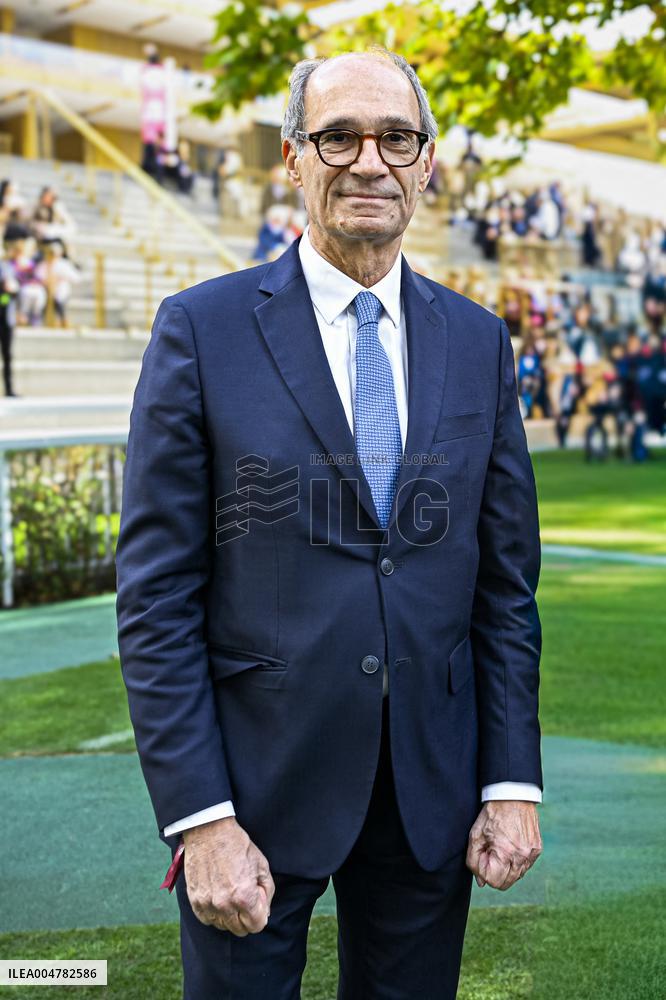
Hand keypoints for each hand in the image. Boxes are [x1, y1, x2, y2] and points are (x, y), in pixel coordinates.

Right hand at [182, 816, 274, 935]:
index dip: (261, 914)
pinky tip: (218, 897)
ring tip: (230, 896)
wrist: (209, 831)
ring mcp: (207, 904)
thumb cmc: (238, 845)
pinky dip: (214, 913)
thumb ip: (267, 891)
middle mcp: (225, 905)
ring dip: (230, 916)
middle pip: (240, 930)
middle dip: (247, 917)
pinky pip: (207, 920)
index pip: (257, 925)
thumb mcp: (262, 864)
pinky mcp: (194, 901)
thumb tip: (264, 911)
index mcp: (244, 896)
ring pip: (223, 926)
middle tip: (245, 898)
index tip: (258, 901)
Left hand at [466, 800, 541, 890]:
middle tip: (489, 853)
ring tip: (499, 849)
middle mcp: (521, 856)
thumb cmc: (492, 814)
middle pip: (505, 883)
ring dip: (505, 869)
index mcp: (505, 852)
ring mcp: (531, 853)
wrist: (513, 796)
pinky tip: (509, 848)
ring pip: (516, 877)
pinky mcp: (537, 850)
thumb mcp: (476, 835)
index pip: (493, 881)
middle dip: (494, 873)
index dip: (483, 870)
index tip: (482, 854)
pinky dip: (515, 862)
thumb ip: (474, 860)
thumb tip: (481, 881)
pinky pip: (525, 866)